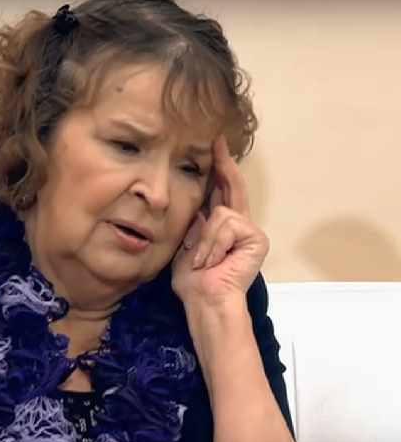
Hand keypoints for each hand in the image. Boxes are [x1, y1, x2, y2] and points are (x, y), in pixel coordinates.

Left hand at [171, 135, 268, 306]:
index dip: (217, 169)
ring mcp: (249, 231)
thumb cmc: (193, 280)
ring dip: (204, 240)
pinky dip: (213, 244)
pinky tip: (213, 261)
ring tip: (202, 261)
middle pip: (233, 187)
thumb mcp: (185, 245)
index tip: (212, 147)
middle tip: (217, 141)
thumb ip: (193, 223)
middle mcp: (238, 225)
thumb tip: (196, 199)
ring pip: (221, 212)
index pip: (220, 192)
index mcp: (220, 226)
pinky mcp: (256, 238)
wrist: (205, 300)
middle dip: (223, 164)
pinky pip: (228, 224)